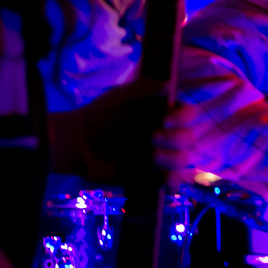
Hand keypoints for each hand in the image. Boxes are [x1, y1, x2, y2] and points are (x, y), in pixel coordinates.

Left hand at [50, 79, 210, 183]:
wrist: (78, 142)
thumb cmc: (100, 114)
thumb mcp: (122, 95)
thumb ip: (146, 88)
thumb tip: (170, 85)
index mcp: (164, 114)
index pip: (190, 114)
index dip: (185, 117)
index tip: (166, 120)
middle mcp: (166, 135)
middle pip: (189, 138)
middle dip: (174, 138)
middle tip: (150, 137)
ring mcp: (161, 157)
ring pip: (183, 160)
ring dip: (171, 158)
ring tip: (150, 156)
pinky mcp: (151, 177)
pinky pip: (172, 182)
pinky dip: (171, 181)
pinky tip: (161, 176)